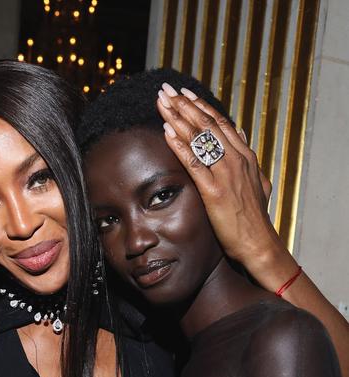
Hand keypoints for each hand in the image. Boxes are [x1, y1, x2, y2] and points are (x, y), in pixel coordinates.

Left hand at [155, 84, 283, 267]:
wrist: (258, 243)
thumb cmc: (253, 219)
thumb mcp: (256, 183)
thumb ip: (248, 160)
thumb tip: (244, 136)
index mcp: (245, 157)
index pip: (220, 123)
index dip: (200, 107)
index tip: (184, 94)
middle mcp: (236, 160)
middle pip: (206, 124)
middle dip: (184, 105)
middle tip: (165, 90)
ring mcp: (226, 174)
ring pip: (200, 137)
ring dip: (178, 117)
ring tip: (162, 102)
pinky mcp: (214, 191)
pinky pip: (194, 163)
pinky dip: (180, 145)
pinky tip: (166, 132)